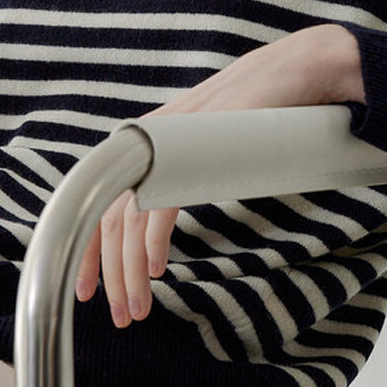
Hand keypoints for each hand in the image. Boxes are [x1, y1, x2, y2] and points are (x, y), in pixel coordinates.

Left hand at [75, 24, 363, 327]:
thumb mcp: (211, 145)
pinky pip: (160, 205)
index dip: (87, 249)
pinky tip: (157, 270)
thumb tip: (176, 204)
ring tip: (138, 307)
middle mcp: (147, 140)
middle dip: (107, 274)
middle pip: (105, 218)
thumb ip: (188, 169)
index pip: (98, 201)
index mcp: (146, 141)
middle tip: (119, 315)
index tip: (90, 289)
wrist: (299, 71)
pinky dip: (153, 242)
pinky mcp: (194, 148)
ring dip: (129, 272)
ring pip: (129, 219)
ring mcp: (169, 143)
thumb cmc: (262, 111)